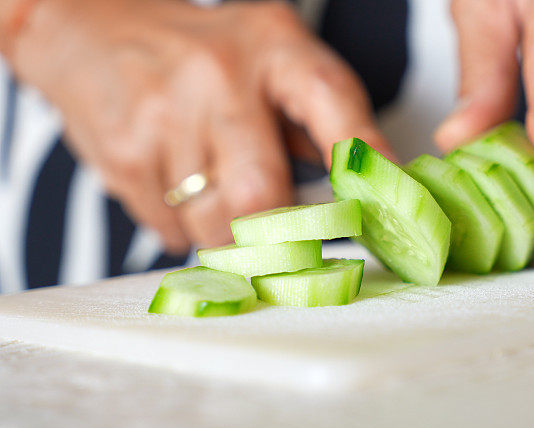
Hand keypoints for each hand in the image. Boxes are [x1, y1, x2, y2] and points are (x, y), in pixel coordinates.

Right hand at [10, 0, 393, 251]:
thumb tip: (362, 190)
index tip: (385, 200)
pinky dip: (183, 226)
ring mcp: (166, 116)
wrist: (93, 32)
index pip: (332, 101)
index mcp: (274, 47)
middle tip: (278, 234)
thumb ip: (316, 119)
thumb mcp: (270, 54)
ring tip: (216, 189)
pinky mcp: (125, 155)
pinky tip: (178, 184)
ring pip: (214, 226)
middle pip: (260, 196)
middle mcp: (220, 77)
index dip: (363, 156)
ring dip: (225, 232)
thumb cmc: (200, 50)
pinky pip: (170, 229)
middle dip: (274, 233)